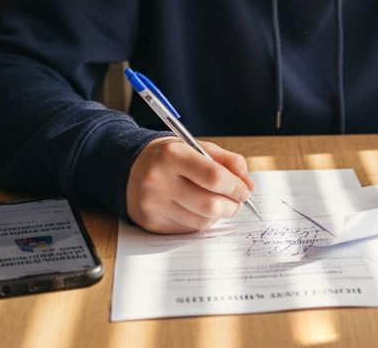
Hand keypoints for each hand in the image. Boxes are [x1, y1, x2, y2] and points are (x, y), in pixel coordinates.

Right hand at [126, 137, 255, 232]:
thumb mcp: (197, 147)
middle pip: (210, 205)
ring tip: (215, 202)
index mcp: (172, 155)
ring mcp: (153, 204)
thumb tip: (248, 186)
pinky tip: (195, 208)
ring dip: (217, 215)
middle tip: (236, 201)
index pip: (214, 176)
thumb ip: (228, 162)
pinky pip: (188, 229)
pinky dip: (200, 221)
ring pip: (202, 221)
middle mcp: (158, 180)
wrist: (129, 168)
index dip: (236, 187)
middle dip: (232, 206)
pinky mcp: (151, 223)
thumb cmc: (171, 157)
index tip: (245, 190)